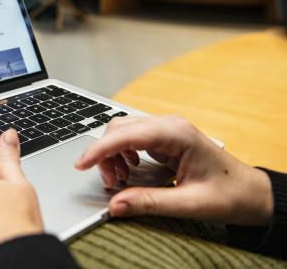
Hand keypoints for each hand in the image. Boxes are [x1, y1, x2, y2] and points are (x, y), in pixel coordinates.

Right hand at [75, 115, 272, 225]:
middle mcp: (168, 125)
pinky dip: (121, 154)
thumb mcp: (189, 204)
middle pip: (119, 128)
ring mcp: (166, 129)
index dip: (99, 150)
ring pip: (122, 132)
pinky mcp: (163, 137)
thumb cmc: (228, 194)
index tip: (81, 165)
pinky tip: (129, 170)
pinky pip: (131, 138)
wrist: (250, 192)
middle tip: (111, 183)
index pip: (125, 134)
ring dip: (112, 154)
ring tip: (119, 180)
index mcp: (176, 134)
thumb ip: (149, 203)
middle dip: (105, 155)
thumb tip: (115, 205)